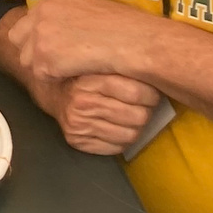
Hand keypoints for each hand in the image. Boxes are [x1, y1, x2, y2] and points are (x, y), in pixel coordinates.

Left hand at [7, 0, 146, 82]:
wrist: (136, 42)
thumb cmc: (127, 27)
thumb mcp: (93, 7)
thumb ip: (71, 13)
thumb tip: (65, 25)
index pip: (31, 18)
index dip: (40, 34)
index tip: (54, 45)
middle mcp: (43, 11)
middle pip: (18, 37)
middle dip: (32, 49)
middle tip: (54, 60)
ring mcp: (41, 34)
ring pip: (27, 59)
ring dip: (45, 67)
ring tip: (70, 68)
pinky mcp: (44, 58)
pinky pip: (42, 76)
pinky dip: (57, 79)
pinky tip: (76, 74)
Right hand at [41, 74, 164, 155]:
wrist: (53, 91)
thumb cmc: (86, 75)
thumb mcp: (102, 64)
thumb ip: (124, 66)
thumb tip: (160, 73)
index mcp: (89, 80)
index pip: (135, 93)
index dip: (151, 95)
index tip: (151, 93)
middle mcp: (81, 103)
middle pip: (137, 116)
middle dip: (145, 111)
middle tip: (142, 106)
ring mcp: (78, 125)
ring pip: (130, 135)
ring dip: (135, 127)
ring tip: (130, 117)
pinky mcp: (77, 141)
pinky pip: (116, 148)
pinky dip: (121, 139)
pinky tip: (117, 127)